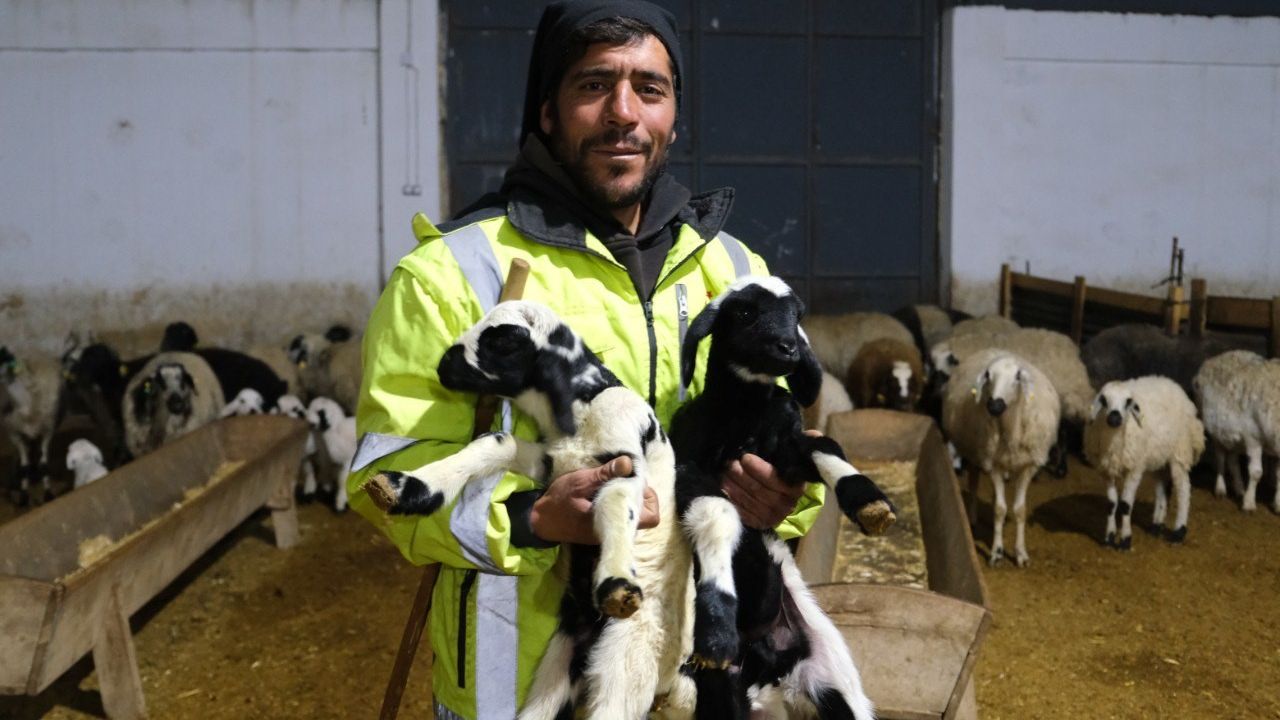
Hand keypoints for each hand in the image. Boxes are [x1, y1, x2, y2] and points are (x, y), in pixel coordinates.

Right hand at [530, 456, 659, 543]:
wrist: (541, 520)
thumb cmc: (560, 501)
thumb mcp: (581, 481)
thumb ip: (605, 474)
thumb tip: (629, 463)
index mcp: (615, 520)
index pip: (651, 517)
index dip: (648, 498)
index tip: (633, 482)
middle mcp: (617, 528)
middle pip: (646, 514)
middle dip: (640, 494)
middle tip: (625, 478)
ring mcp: (611, 529)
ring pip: (635, 514)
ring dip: (630, 496)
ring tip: (615, 482)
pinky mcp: (605, 527)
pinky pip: (623, 514)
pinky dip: (620, 500)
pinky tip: (608, 490)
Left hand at [721, 453, 805, 529]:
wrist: (782, 497)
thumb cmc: (786, 472)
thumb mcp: (796, 457)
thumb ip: (803, 445)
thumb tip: (812, 434)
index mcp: (796, 489)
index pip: (774, 480)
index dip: (759, 469)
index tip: (746, 457)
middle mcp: (785, 506)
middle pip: (758, 490)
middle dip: (741, 475)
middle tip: (730, 462)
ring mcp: (771, 517)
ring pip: (747, 500)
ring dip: (733, 485)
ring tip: (723, 471)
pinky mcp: (758, 524)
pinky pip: (741, 512)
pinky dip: (730, 499)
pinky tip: (722, 487)